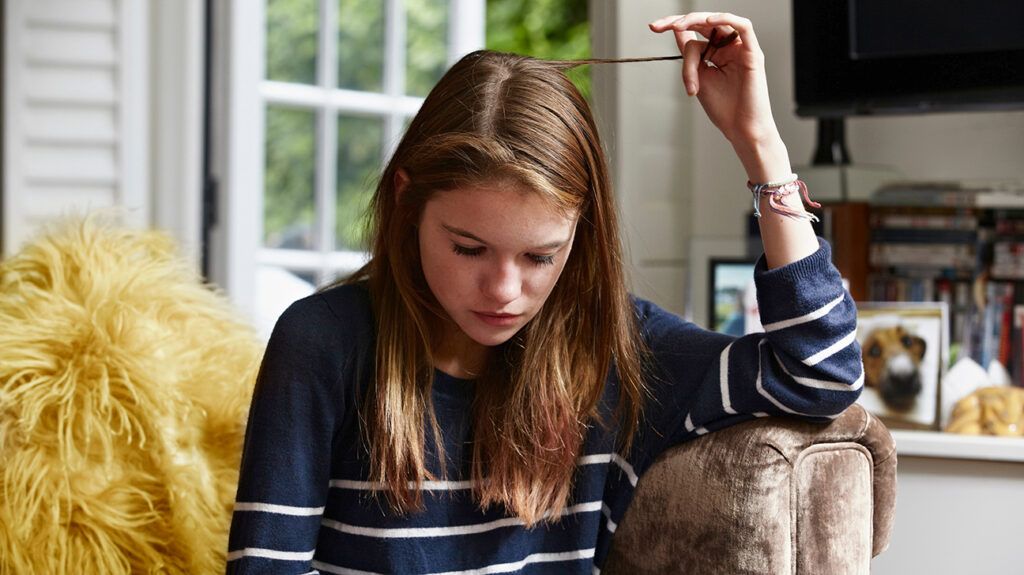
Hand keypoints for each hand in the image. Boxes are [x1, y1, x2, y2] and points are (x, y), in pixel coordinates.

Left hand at [649, 13, 782, 155]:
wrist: (740, 129)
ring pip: (717, 25)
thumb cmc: (722, 108)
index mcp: (715, 53)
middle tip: (660, 26)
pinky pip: (744, 27)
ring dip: (696, 21)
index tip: (653, 27)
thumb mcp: (698, 77)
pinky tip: (709, 20)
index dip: (673, 25)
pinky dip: (726, 19)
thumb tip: (677, 31)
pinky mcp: (753, 53)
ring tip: (678, 26)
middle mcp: (729, 48)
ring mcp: (741, 49)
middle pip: (704, 23)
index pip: (694, 32)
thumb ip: (690, 55)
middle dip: (680, 21)